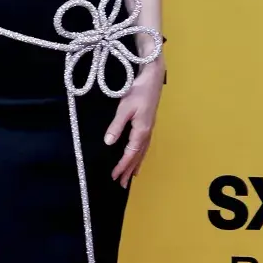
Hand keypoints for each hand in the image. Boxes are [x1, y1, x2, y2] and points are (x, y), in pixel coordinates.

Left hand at [105, 54, 164, 187]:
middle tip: (122, 185)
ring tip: (130, 177)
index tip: (114, 176)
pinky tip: (137, 157)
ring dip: (135, 165)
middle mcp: (147, 133)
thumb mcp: (124, 108)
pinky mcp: (148, 124)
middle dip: (129, 170)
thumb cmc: (138, 91)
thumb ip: (116, 126)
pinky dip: (140, 155)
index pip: (130, 154)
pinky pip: (144, 146)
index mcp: (141, 131)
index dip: (122, 166)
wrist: (153, 78)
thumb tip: (108, 143)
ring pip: (142, 152)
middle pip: (137, 156)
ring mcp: (149, 129)